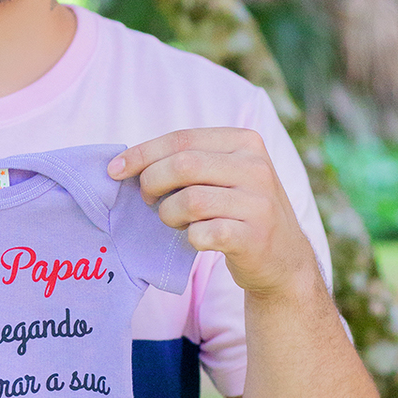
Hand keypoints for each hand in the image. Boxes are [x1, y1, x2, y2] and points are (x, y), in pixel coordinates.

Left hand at [108, 128, 318, 297]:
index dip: (143, 153)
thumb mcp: (225, 174)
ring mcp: (258, 203)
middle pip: (183, 165)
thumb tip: (127, 163)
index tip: (114, 170)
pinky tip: (197, 238)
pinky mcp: (254, 237)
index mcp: (245, 142)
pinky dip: (189, 237)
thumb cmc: (238, 211)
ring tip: (175, 221)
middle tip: (147, 200)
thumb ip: (189, 162)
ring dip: (169, 214)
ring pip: (189, 201)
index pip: (182, 139)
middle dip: (152, 183)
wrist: (283, 258)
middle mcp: (256, 168)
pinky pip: (201, 233)